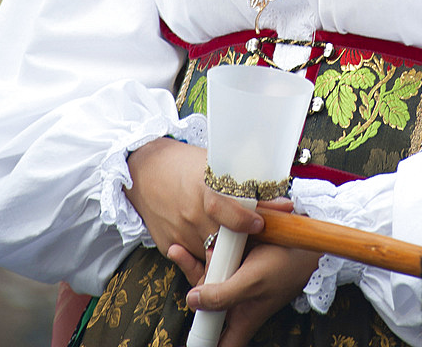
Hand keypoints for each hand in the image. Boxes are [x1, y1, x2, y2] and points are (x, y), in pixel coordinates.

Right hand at [124, 138, 262, 261]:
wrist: (143, 172)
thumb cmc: (182, 164)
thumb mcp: (212, 165)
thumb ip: (240, 185)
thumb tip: (278, 200)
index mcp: (202, 188)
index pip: (222, 207)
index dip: (242, 219)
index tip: (259, 223)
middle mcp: (190, 213)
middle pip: (223, 239)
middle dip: (241, 242)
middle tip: (255, 238)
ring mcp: (179, 232)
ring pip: (211, 253)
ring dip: (225, 250)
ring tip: (233, 238)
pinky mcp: (169, 245)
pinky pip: (195, 257)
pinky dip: (206, 252)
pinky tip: (210, 239)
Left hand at [180, 242, 319, 346]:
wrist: (304, 237)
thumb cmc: (284, 265)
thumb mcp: (252, 282)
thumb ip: (222, 296)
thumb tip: (191, 302)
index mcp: (240, 320)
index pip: (217, 344)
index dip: (202, 343)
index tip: (187, 339)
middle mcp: (236, 304)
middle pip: (203, 306)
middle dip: (192, 284)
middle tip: (181, 255)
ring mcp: (236, 282)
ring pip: (208, 280)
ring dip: (197, 263)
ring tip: (195, 247)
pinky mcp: (238, 263)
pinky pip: (217, 261)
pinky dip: (211, 251)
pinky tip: (209, 240)